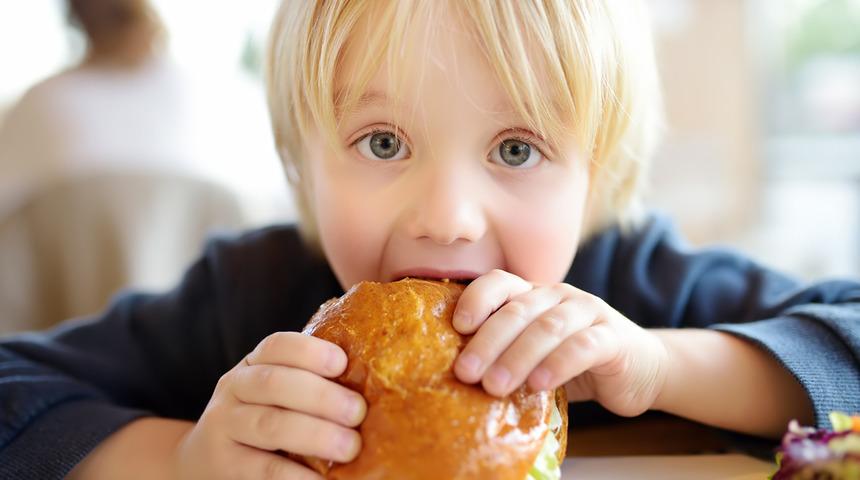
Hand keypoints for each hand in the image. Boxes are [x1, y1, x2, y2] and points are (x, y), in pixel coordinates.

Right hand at [173, 332, 366, 479]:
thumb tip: (376, 387)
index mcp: (253, 364)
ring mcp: (224, 426)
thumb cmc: (261, 420)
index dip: (309, 351)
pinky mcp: (223, 464)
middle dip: (321, 396)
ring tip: (350, 447)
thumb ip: (309, 385)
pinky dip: (295, 476)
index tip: (341, 362)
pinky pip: (262, 469)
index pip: (277, 346)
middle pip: (274, 384)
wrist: (203, 459)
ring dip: (314, 435)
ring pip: (269, 425)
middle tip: (358, 412)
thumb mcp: (275, 395)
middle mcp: (234, 388)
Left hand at [452, 269, 669, 416]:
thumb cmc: (576, 365)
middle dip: (487, 342)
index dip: (477, 300)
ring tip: (494, 386)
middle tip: (466, 372)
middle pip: (518, 310)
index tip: (457, 327)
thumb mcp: (536, 357)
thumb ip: (507, 355)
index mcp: (534, 295)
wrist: (642, 371)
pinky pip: (582, 347)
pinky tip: (539, 385)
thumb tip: (457, 376)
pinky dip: (558, 365)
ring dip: (516, 357)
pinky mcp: (613, 338)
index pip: (500, 283)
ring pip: (547, 328)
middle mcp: (559, 296)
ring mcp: (589, 312)